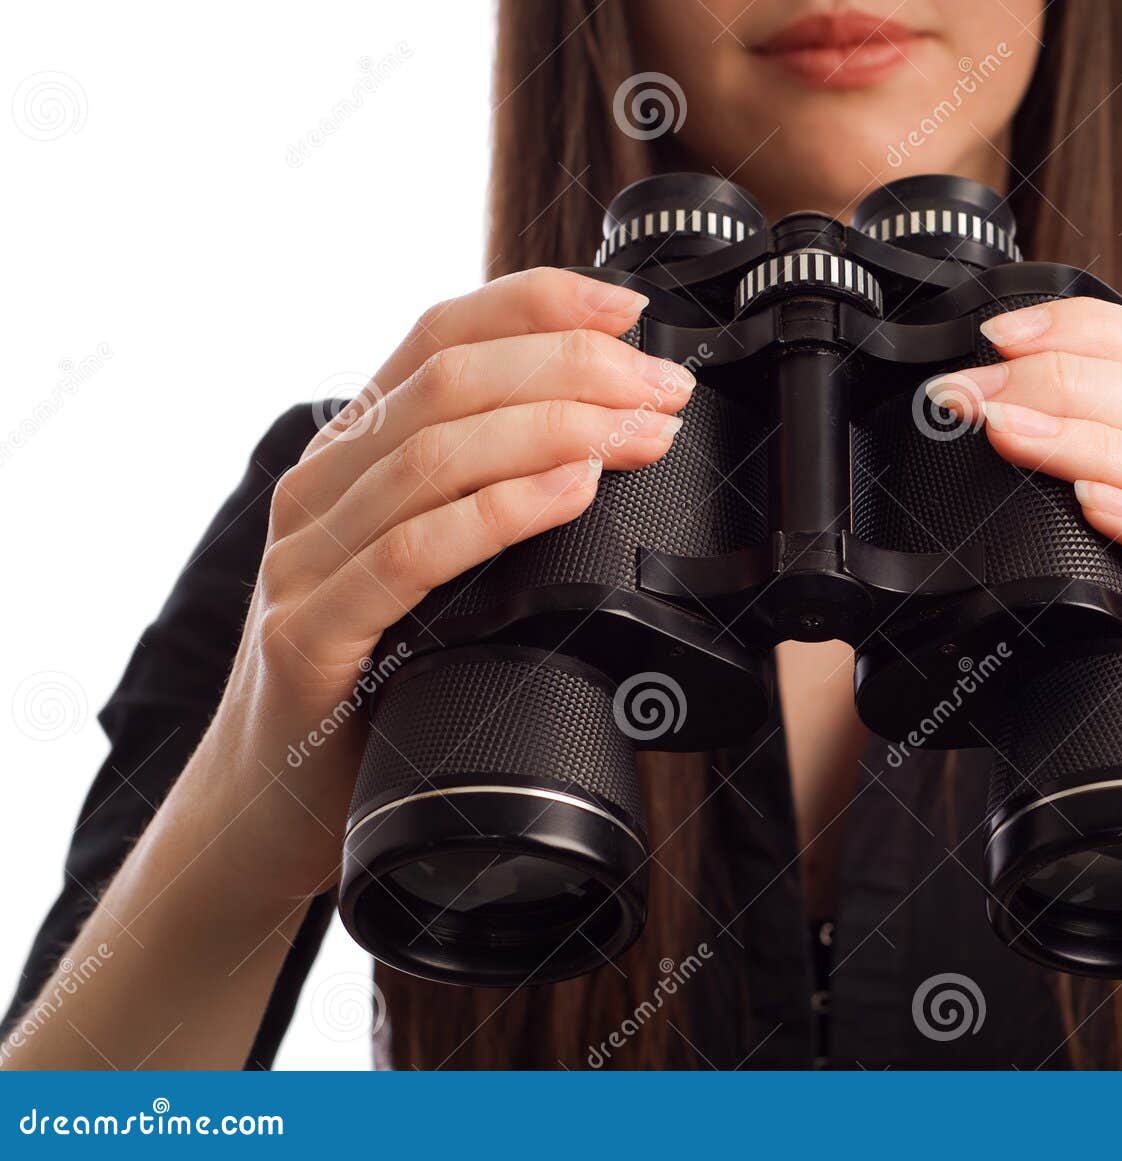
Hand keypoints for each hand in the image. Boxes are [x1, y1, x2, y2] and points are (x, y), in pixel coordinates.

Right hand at [185, 268, 695, 900]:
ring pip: (435, 453)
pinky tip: (569, 494)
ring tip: (643, 435)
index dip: (537, 305)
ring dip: (559, 431)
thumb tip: (610, 446)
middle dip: (575, 370)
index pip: (440, 334)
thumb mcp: (425, 565)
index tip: (630, 312)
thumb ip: (481, 498)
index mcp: (353, 453)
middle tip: (664, 392)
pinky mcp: (310, 636)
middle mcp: (322, 486)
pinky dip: (500, 512)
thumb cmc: (370, 678)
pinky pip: (412, 555)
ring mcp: (306, 558)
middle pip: (451, 381)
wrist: (269, 802)